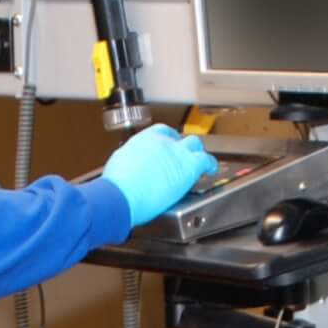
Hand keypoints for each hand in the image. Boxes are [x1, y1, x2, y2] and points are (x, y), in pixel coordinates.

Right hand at [100, 126, 218, 227]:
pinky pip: (206, 160)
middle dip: (183, 146)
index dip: (169, 139)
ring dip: (197, 152)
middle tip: (184, 156)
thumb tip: (134, 165)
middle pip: (180, 138)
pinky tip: (212, 169)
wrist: (121, 195)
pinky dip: (211, 164)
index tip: (169, 147)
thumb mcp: (120, 163)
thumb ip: (132, 160)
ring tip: (200, 161)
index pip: (162, 132)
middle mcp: (162, 142)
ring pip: (195, 144)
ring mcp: (176, 152)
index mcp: (144, 139)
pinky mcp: (188, 167)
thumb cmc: (116, 185)